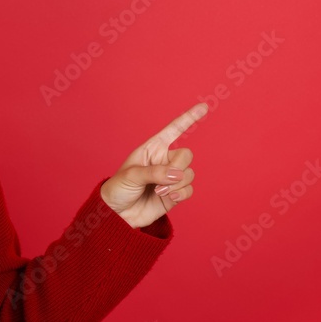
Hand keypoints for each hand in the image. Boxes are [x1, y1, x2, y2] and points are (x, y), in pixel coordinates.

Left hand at [100, 103, 207, 227]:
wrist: (117, 214)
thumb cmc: (118, 188)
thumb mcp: (131, 176)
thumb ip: (155, 172)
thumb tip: (178, 174)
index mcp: (152, 148)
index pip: (174, 130)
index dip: (188, 118)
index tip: (204, 107)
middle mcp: (164, 160)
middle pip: (186, 155)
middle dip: (177, 168)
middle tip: (163, 180)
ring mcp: (170, 178)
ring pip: (189, 174)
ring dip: (177, 184)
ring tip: (159, 192)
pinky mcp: (175, 194)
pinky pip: (189, 189)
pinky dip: (181, 193)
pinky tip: (169, 197)